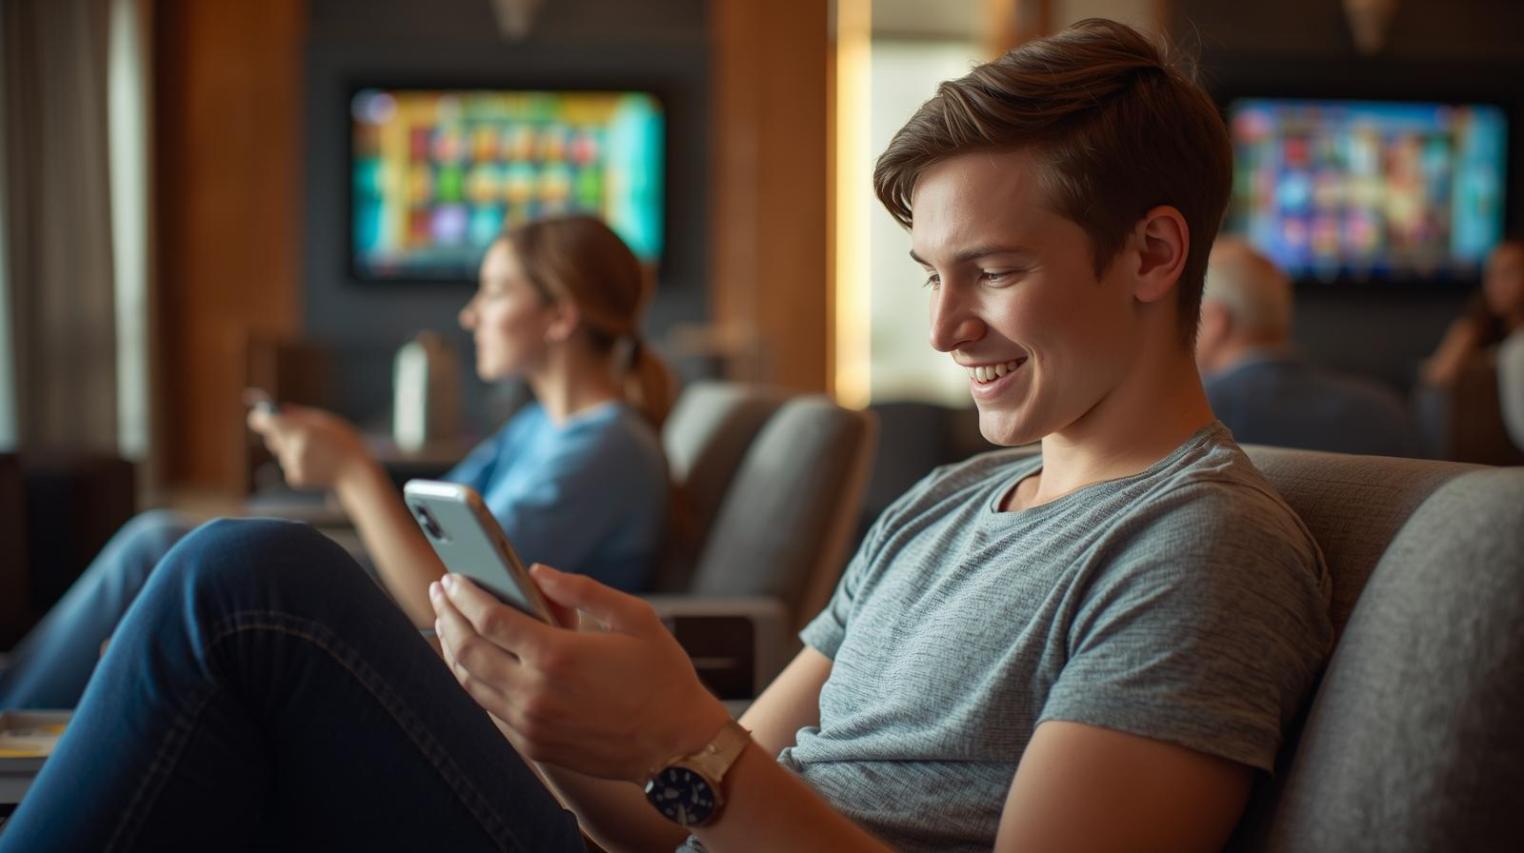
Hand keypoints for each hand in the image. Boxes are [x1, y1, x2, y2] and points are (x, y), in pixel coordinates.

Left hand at [246, 404, 368, 489]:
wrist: (356, 473)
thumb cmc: (344, 442)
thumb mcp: (326, 421)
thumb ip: (300, 415)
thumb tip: (280, 410)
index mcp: (300, 431)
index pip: (263, 422)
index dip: (261, 417)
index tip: (264, 414)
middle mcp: (292, 449)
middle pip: (272, 437)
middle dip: (280, 432)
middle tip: (299, 431)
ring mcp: (292, 466)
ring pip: (281, 451)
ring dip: (292, 448)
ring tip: (317, 451)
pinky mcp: (295, 479)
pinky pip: (288, 464)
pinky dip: (298, 462)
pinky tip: (317, 463)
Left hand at [431, 566, 729, 783]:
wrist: (678, 747)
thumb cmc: (662, 677)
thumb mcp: (635, 618)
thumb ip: (582, 590)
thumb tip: (536, 571)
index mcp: (558, 656)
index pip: (489, 619)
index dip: (464, 595)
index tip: (451, 577)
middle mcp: (535, 693)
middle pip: (467, 651)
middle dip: (447, 616)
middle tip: (439, 593)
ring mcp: (530, 724)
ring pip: (470, 683)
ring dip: (452, 649)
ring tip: (448, 623)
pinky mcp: (533, 745)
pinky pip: (488, 709)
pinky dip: (473, 680)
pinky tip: (474, 661)